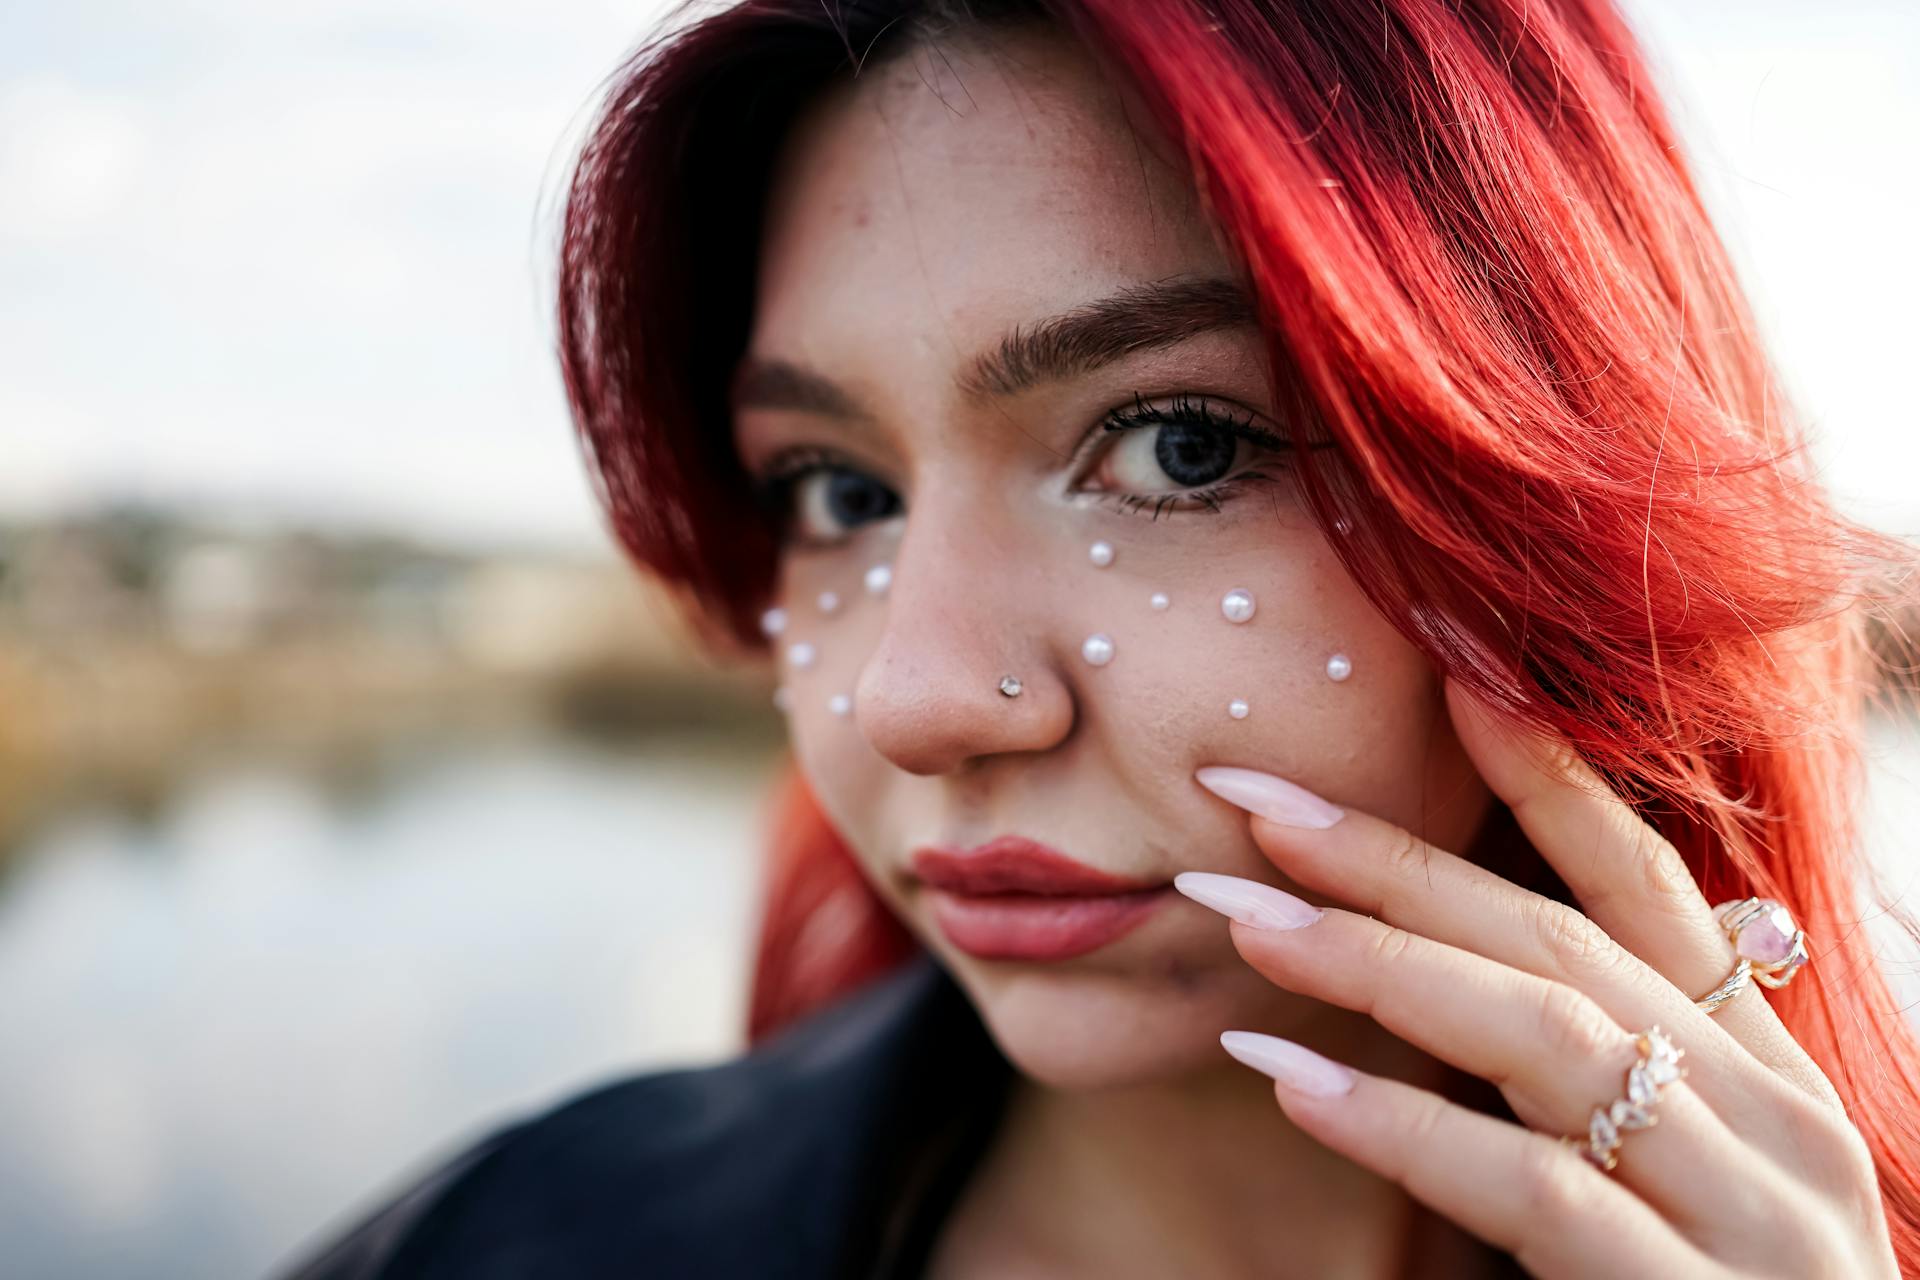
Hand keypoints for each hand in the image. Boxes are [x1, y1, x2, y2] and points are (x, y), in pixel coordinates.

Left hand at [1173, 676, 1898, 1278]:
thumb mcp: (1664, 1179)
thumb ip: (1580, 1088)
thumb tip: (1432, 969)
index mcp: (1764, 1079)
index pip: (1653, 895)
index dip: (1552, 781)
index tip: (1445, 681)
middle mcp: (1774, 1124)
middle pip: (1563, 946)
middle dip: (1397, 862)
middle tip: (1250, 803)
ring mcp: (1750, 1215)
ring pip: (1549, 1040)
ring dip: (1380, 965)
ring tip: (1243, 921)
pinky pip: (1536, 1191)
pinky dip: (1406, 1127)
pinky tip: (1295, 1082)